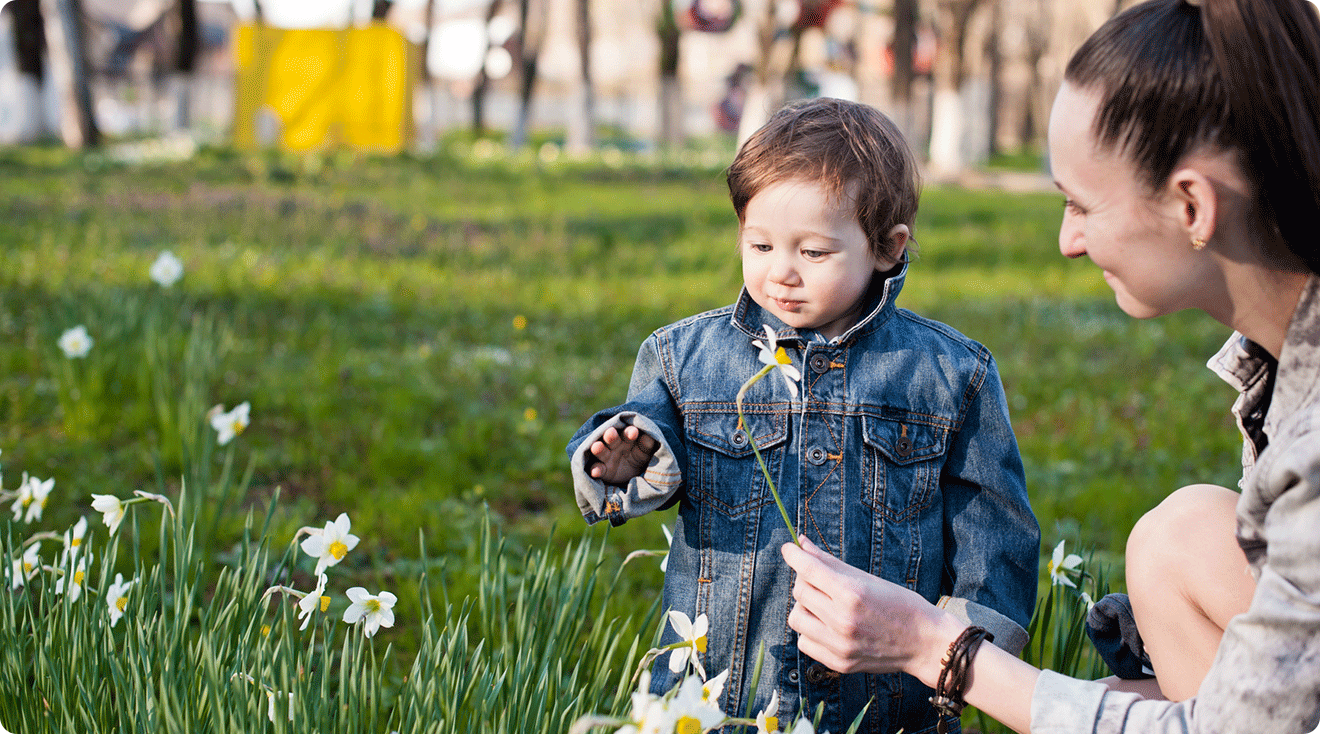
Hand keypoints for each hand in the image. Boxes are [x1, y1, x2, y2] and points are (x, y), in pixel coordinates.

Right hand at [587, 424, 659, 484]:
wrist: (634, 476)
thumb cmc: (639, 458)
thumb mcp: (645, 453)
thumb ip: (647, 446)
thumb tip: (650, 437)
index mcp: (627, 438)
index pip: (627, 433)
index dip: (629, 432)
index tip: (634, 432)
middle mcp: (615, 446)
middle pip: (612, 438)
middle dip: (611, 435)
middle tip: (610, 433)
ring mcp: (607, 458)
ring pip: (601, 451)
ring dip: (598, 449)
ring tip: (596, 447)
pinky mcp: (603, 470)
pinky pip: (597, 469)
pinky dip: (595, 470)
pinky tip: (595, 472)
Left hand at [782, 536, 957, 682]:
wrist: (924, 643)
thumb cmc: (899, 605)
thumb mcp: (867, 578)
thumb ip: (830, 563)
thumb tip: (801, 544)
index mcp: (852, 594)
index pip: (809, 569)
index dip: (794, 555)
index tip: (788, 548)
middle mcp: (843, 621)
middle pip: (800, 592)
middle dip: (805, 580)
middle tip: (820, 580)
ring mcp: (840, 645)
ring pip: (796, 618)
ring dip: (805, 606)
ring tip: (824, 605)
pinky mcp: (839, 663)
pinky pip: (804, 642)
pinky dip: (811, 630)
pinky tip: (827, 625)